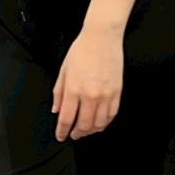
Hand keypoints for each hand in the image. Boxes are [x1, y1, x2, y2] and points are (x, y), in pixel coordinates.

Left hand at [53, 26, 123, 140]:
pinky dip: (105, 123)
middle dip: (77, 133)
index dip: (62, 131)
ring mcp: (106, 95)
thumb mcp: (64, 71)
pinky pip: (111, 115)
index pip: (67, 119)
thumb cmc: (82, 51)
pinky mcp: (117, 92)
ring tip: (86, 130)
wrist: (102, 38)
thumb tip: (57, 110)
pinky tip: (99, 123)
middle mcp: (90, 95)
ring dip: (91, 131)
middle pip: (84, 125)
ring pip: (99, 123)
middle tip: (73, 135)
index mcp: (74, 89)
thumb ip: (59, 93)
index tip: (61, 136)